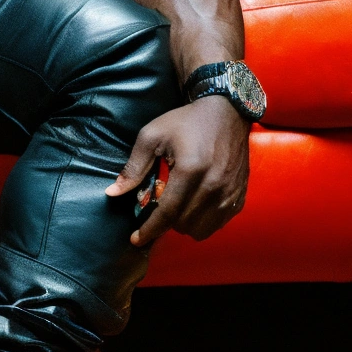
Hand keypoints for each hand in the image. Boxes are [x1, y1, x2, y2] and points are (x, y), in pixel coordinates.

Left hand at [106, 96, 249, 247]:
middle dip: (165, 223)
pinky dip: (203, 221)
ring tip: (176, 208)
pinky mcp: (239, 195)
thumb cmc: (186, 121)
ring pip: (201, 230)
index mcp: (191, 169)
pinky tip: (194, 206)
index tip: (136, 239)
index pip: (167, 212)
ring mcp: (230, 192)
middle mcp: (214, 184)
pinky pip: (218, 223)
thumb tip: (112, 193)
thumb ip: (133, 167)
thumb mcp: (152, 135)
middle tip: (157, 209)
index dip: (150, 230)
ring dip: (184, 225)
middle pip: (183, 224)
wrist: (227, 111)